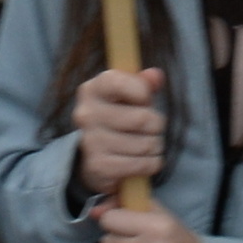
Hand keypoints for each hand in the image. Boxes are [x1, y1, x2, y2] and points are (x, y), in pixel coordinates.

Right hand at [70, 66, 167, 195]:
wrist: (96, 157)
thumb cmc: (118, 117)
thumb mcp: (128, 95)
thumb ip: (143, 83)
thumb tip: (156, 76)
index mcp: (92, 90)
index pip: (119, 82)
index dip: (142, 91)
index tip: (144, 100)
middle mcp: (86, 114)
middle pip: (142, 118)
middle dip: (157, 125)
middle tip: (152, 129)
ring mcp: (90, 142)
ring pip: (145, 144)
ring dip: (156, 147)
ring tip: (149, 145)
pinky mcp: (98, 166)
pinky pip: (140, 164)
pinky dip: (151, 164)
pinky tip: (146, 160)